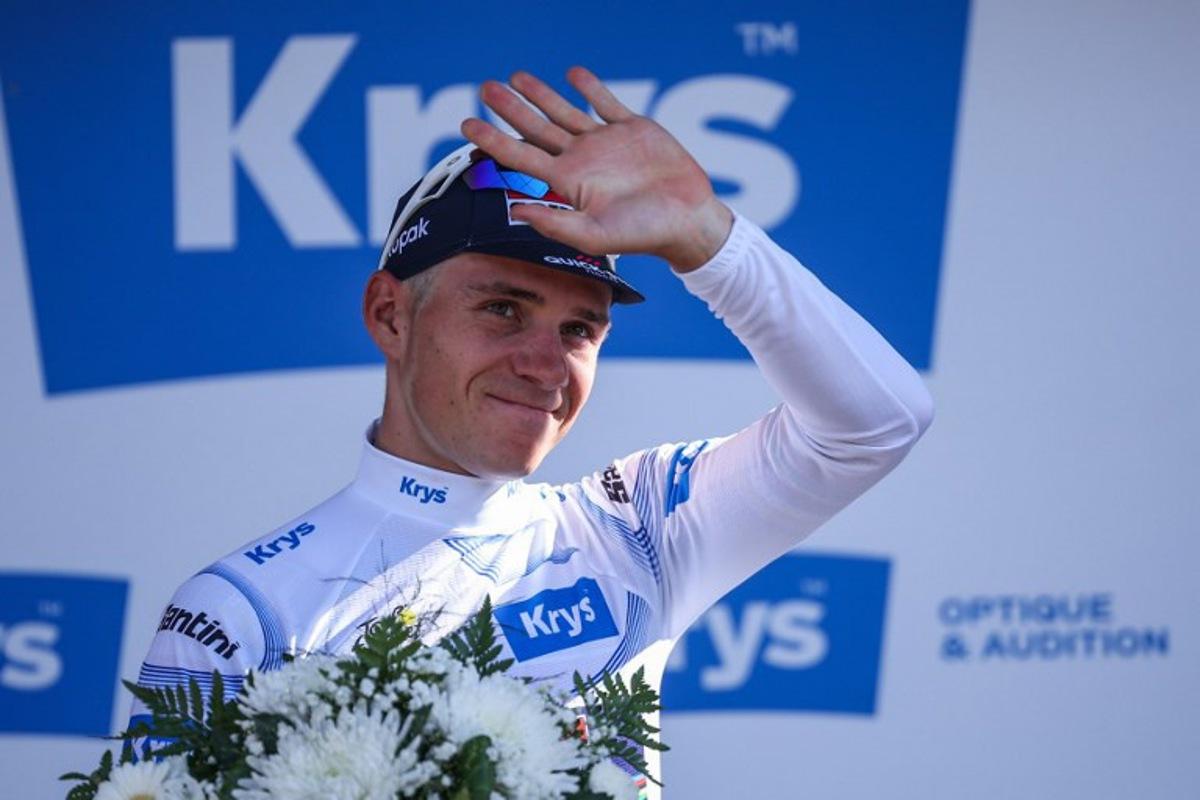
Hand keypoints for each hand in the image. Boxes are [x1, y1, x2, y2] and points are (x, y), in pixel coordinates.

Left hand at [460, 67, 733, 271]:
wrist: (687, 221)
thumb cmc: (642, 234)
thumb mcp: (594, 235)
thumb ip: (554, 222)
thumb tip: (513, 210)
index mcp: (568, 183)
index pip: (520, 157)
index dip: (493, 140)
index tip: (467, 125)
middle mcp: (581, 160)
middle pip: (536, 128)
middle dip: (510, 108)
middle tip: (485, 87)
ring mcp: (605, 142)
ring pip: (564, 111)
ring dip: (540, 94)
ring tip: (516, 76)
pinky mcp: (632, 128)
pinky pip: (605, 102)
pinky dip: (590, 87)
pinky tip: (573, 74)